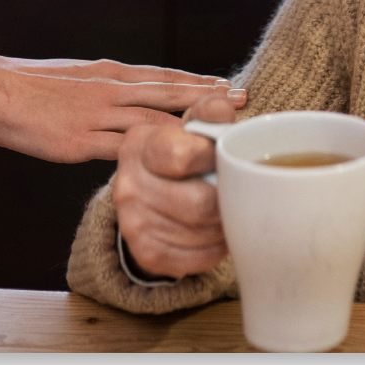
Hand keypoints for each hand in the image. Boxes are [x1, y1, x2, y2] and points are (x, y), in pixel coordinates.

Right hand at [0, 60, 246, 163]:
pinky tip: (172, 166)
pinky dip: (150, 157)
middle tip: (242, 99)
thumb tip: (124, 99)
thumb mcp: (74, 78)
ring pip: (154, 120)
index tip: (225, 85)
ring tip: (221, 131)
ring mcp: (97, 116)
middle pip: (168, 93)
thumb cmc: (26, 85)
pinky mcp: (80, 142)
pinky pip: (122, 151)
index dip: (196, 82)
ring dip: (188, 126)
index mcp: (108, 73)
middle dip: (207, 97)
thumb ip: (101, 90)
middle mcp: (109, 90)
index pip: (162, 76)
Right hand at [114, 89, 240, 277]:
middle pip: (197, 203)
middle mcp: (127, 184)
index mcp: (138, 144)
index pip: (181, 156)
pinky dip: (215, 248)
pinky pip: (195, 259)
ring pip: (200, 233)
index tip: (224, 158)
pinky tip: (217, 232)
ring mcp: (132, 222)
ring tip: (230, 210)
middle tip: (238, 192)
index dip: (212, 158)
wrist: (149, 192)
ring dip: (224, 225)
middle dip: (226, 199)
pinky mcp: (145, 253)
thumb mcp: (191, 124)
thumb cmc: (179, 152)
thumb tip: (227, 104)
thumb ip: (210, 110)